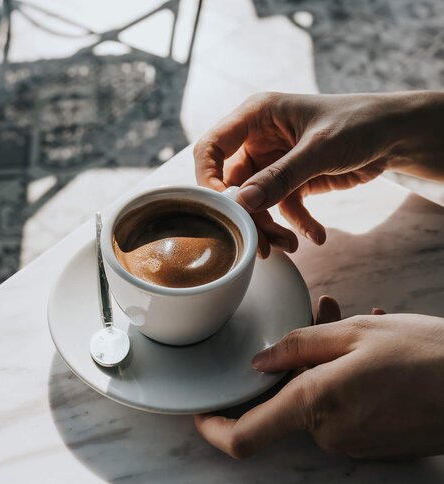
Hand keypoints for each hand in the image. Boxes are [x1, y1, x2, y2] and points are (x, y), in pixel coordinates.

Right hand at [193, 91, 443, 256]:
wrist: (396, 134)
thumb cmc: (359, 123)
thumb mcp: (320, 148)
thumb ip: (280, 176)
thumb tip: (243, 204)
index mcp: (255, 117)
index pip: (211, 148)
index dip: (208, 179)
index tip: (223, 208)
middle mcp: (257, 139)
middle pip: (232, 183)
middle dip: (246, 214)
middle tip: (258, 242)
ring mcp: (272, 162)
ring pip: (255, 201)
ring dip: (269, 226)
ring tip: (289, 245)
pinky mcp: (290, 181)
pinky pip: (281, 208)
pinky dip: (295, 224)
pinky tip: (315, 235)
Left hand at [194, 296, 443, 458]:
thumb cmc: (424, 355)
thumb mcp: (353, 334)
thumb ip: (296, 346)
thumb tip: (258, 363)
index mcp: (315, 406)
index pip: (244, 436)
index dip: (214, 427)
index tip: (201, 412)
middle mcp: (329, 433)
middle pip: (287, 399)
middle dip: (295, 360)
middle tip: (323, 315)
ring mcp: (353, 443)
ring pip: (317, 396)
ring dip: (325, 361)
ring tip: (357, 321)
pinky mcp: (373, 443)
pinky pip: (342, 407)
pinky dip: (345, 378)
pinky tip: (372, 345)